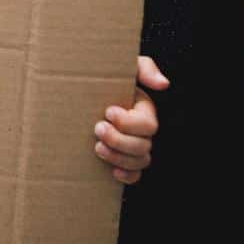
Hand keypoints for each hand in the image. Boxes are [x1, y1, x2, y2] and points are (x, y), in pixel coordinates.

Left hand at [94, 55, 167, 184]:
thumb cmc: (104, 76)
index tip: (108, 112)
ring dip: (118, 157)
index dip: (128, 123)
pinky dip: (126, 176)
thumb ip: (144, 68)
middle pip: (143, 146)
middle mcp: (141, 130)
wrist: (80, 90)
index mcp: (144, 110)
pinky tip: (112, 171)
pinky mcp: (123, 159)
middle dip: (119, 140)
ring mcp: (133, 146)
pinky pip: (134, 175)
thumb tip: (163, 84)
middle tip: (97, 128)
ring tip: (97, 147)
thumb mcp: (125, 66)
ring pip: (139, 161)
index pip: (147, 125)